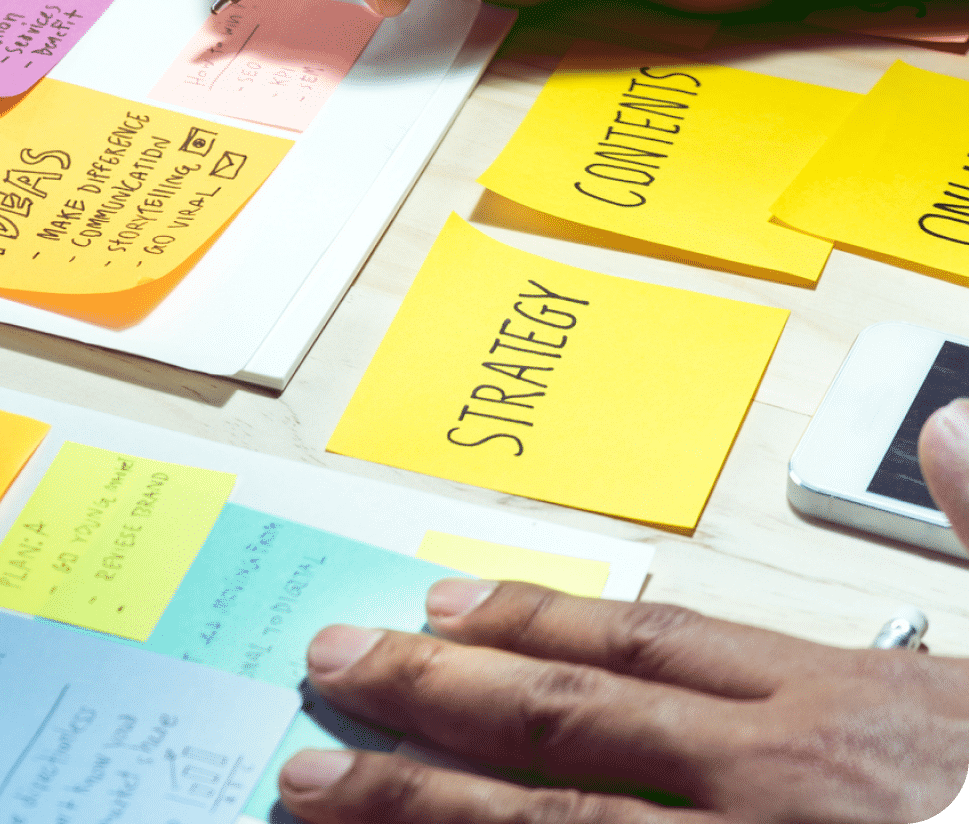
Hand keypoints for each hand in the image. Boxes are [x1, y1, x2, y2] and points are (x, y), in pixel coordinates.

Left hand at [278, 581, 968, 822]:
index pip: (647, 642)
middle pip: (564, 726)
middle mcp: (776, 789)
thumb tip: (954, 429)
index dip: (532, 619)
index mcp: (842, 710)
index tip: (436, 602)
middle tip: (323, 671)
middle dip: (430, 698)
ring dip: (421, 809)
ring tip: (311, 787)